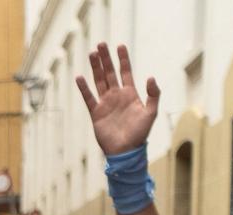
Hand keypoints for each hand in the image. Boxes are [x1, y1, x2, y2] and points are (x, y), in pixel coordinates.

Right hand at [76, 43, 159, 157]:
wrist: (125, 151)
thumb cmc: (139, 134)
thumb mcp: (151, 113)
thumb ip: (153, 95)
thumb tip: (150, 77)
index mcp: (130, 94)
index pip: (125, 72)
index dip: (123, 59)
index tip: (119, 46)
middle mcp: (117, 96)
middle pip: (110, 73)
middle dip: (106, 59)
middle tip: (101, 45)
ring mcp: (106, 104)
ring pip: (99, 81)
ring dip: (95, 68)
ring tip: (91, 54)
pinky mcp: (96, 114)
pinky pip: (89, 98)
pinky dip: (84, 88)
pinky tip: (79, 78)